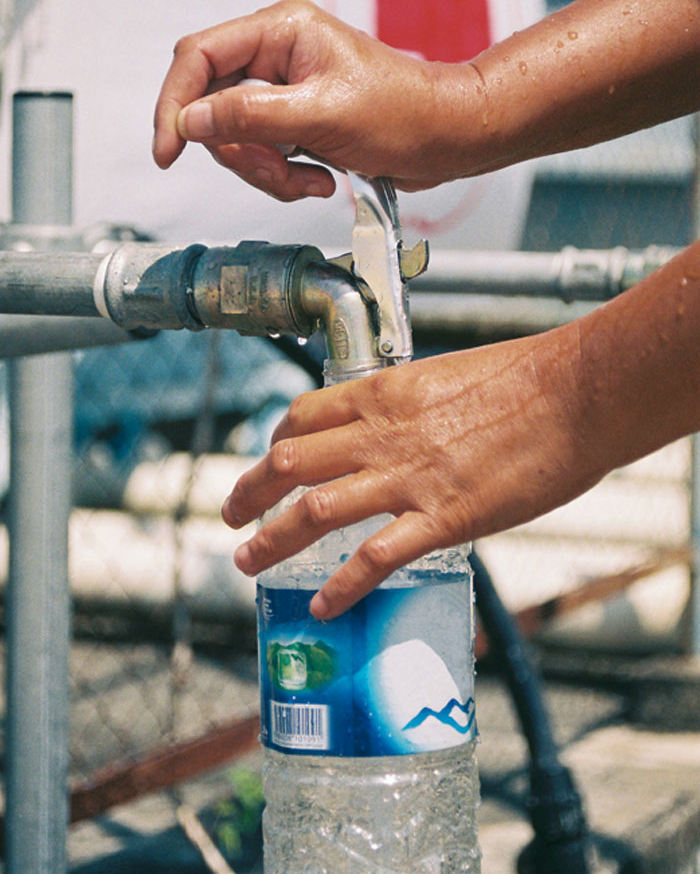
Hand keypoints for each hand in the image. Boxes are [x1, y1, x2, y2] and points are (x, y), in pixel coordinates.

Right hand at [152, 0, 483, 200]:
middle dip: (242, 152)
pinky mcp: (293, 122)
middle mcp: (275, 56)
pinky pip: (262, 156)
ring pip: (236, 139)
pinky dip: (284, 178)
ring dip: (267, 172)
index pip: (198, 57)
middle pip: (213, 108)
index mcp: (280, 31)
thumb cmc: (403, 113)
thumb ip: (252, 116)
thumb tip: (193, 120)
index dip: (175, 103)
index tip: (169, 149)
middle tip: (279, 171)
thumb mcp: (323, 115)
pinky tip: (319, 179)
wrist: (445, 139)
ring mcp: (283, 92)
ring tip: (309, 180)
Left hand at [223, 323, 605, 618]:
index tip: (270, 462)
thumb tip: (407, 430)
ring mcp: (406, 477)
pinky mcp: (441, 518)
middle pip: (289, 464)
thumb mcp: (448, 378)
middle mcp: (379, 434)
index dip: (274, 444)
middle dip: (249, 492)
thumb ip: (414, 408)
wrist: (573, 394)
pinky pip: (373, 558)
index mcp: (381, 393)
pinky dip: (340, 587)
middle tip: (230, 515)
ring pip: (312, 512)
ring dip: (270, 540)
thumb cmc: (525, 379)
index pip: (302, 417)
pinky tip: (322, 606)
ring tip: (246, 563)